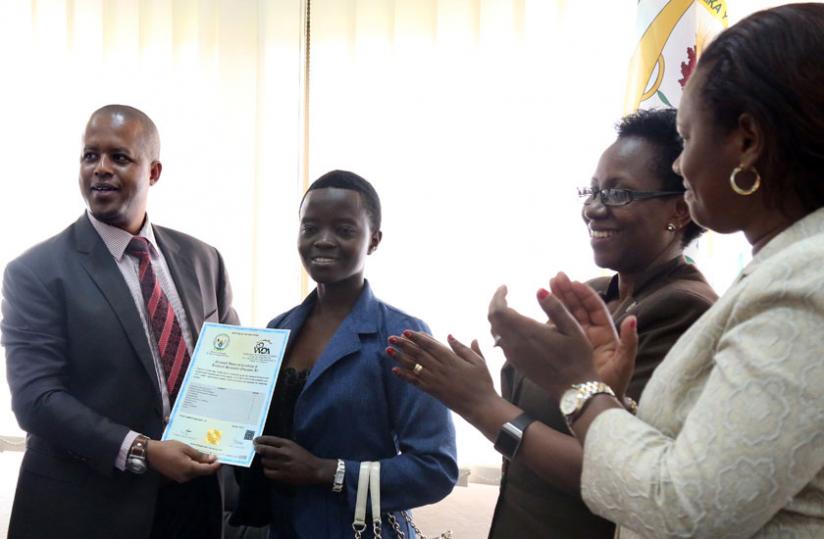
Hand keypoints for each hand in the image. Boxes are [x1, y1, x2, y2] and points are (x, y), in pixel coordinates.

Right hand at [146, 440, 219, 482]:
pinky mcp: (176, 476)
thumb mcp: (186, 449)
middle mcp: (186, 477)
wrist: (151, 453)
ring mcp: (180, 478)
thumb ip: (199, 455)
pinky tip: (194, 457)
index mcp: (189, 469)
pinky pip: (189, 472)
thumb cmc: (168, 448)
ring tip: (205, 454)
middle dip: (209, 464)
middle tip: (214, 454)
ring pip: (196, 472)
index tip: (222, 459)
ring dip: (201, 465)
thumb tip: (212, 459)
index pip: (207, 470)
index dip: (216, 465)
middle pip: (202, 472)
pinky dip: (194, 466)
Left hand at [254, 436, 335, 485]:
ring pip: (265, 461)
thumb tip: (267, 445)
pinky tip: (269, 469)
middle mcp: (284, 453)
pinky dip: (266, 470)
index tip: (255, 440)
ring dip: (264, 461)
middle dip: (258, 449)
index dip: (261, 440)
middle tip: (255, 449)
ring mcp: (282, 465)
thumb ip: (283, 446)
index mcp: (288, 444)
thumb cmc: (305, 457)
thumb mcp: (295, 447)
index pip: (270, 440)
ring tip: (266, 461)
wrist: (315, 470)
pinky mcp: (282, 475)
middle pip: (265, 450)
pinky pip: (268, 472)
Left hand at [387, 331, 499, 421]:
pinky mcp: (433, 391)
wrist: (480, 406)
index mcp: (451, 359)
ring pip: (414, 366)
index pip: (430, 345)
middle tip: (392, 337)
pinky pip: (415, 382)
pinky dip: (404, 376)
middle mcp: (440, 368)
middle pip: (418, 353)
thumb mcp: (478, 361)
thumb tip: (450, 336)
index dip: (417, 337)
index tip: (406, 331)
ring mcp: (435, 380)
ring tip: (388, 350)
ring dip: (400, 357)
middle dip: (404, 344)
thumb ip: (463, 348)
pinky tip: (394, 370)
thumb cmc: (482, 382)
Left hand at [487, 284, 598, 400]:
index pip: (499, 310)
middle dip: (495, 303)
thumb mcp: (573, 329)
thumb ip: (555, 307)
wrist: (573, 389)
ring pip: (495, 331)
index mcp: (527, 332)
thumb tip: (539, 290)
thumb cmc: (577, 357)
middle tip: (504, 293)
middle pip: (493, 319)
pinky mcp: (516, 363)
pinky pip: (501, 342)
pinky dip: (502, 329)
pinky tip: (514, 326)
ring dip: (497, 317)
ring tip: (508, 307)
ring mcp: (513, 355)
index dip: (498, 296)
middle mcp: (515, 344)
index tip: (505, 286)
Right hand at [548, 273, 637, 398]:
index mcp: (606, 334)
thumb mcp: (623, 363)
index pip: (595, 308)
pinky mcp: (564, 348)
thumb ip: (629, 341)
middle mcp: (591, 334)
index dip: (585, 294)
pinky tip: (540, 306)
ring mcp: (576, 340)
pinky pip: (557, 329)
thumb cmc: (614, 385)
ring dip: (558, 299)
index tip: (574, 282)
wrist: (597, 403)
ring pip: (567, 315)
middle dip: (568, 291)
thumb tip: (632, 318)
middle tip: (556, 276)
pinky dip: (549, 317)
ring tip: (547, 284)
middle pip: (579, 307)